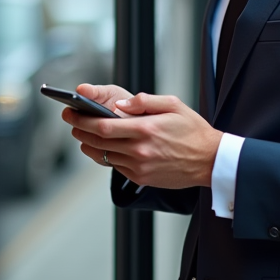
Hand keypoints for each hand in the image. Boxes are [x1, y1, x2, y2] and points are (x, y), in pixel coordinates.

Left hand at [63, 88, 221, 188]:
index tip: (70, 113)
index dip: (81, 120)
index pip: (102, 126)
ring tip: (82, 133)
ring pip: (103, 155)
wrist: (209, 160)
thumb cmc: (192, 130)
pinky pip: (115, 166)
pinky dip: (104, 156)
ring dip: (88, 144)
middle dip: (79, 130)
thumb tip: (119, 105)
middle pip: (97, 141)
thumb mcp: (173, 104)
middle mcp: (139, 150)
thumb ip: (143, 101)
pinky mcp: (141, 177)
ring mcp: (139, 167)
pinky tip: (102, 147)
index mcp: (145, 129)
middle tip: (70, 120)